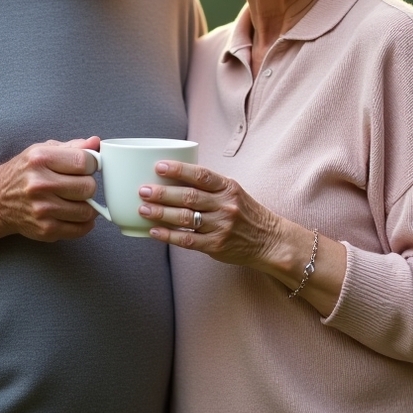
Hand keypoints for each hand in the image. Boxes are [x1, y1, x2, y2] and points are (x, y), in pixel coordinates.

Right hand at [0, 136, 100, 242]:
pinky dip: (84, 222)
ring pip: (87, 210)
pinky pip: (80, 229)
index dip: (93, 164)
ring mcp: (42, 209)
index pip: (84, 161)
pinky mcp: (45, 229)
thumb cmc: (23, 173)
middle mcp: (39, 184)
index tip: (89, 167)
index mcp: (40, 159)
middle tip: (79, 184)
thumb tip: (96, 142)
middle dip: (88, 185)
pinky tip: (75, 214)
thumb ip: (73, 146)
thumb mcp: (43, 151)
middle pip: (88, 187)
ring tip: (77, 199)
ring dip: (87, 205)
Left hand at [138, 160, 346, 313]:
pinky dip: (169, 236)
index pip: (201, 175)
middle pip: (189, 197)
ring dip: (161, 213)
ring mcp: (221, 226)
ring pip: (185, 218)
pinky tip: (154, 231)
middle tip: (143, 189)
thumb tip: (174, 177)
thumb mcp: (233, 192)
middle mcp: (225, 206)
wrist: (270, 241)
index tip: (159, 167)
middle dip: (163, 193)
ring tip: (143, 208)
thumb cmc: (246, 214)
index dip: (179, 170)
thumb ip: (209, 186)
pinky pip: (188, 240)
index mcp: (228, 188)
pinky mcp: (216, 245)